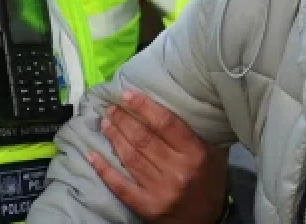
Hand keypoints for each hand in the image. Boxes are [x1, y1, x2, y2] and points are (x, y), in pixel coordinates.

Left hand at [87, 89, 227, 221]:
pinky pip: (120, 185)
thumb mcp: (215, 154)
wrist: (203, 222)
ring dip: (114, 137)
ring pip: (130, 157)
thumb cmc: (209, 182)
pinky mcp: (146, 206)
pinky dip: (103, 169)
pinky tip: (91, 154)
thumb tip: (179, 101)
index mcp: (195, 153)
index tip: (126, 94)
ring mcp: (160, 190)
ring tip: (105, 123)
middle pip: (143, 138)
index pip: (165, 124)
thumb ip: (198, 131)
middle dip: (124, 119)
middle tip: (111, 107)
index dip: (144, 107)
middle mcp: (177, 171)